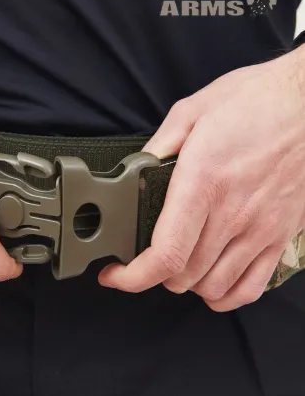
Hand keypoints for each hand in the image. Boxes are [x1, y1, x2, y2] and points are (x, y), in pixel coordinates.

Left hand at [99, 46, 304, 310]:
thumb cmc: (257, 100)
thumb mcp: (194, 109)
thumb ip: (159, 144)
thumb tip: (137, 169)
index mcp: (203, 182)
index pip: (166, 253)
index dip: (133, 276)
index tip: (115, 274)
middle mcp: (232, 214)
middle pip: (183, 276)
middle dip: (153, 275)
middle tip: (142, 260)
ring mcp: (260, 229)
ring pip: (213, 287)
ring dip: (186, 284)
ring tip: (175, 267)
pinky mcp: (280, 235)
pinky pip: (252, 287)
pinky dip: (226, 295)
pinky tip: (212, 282)